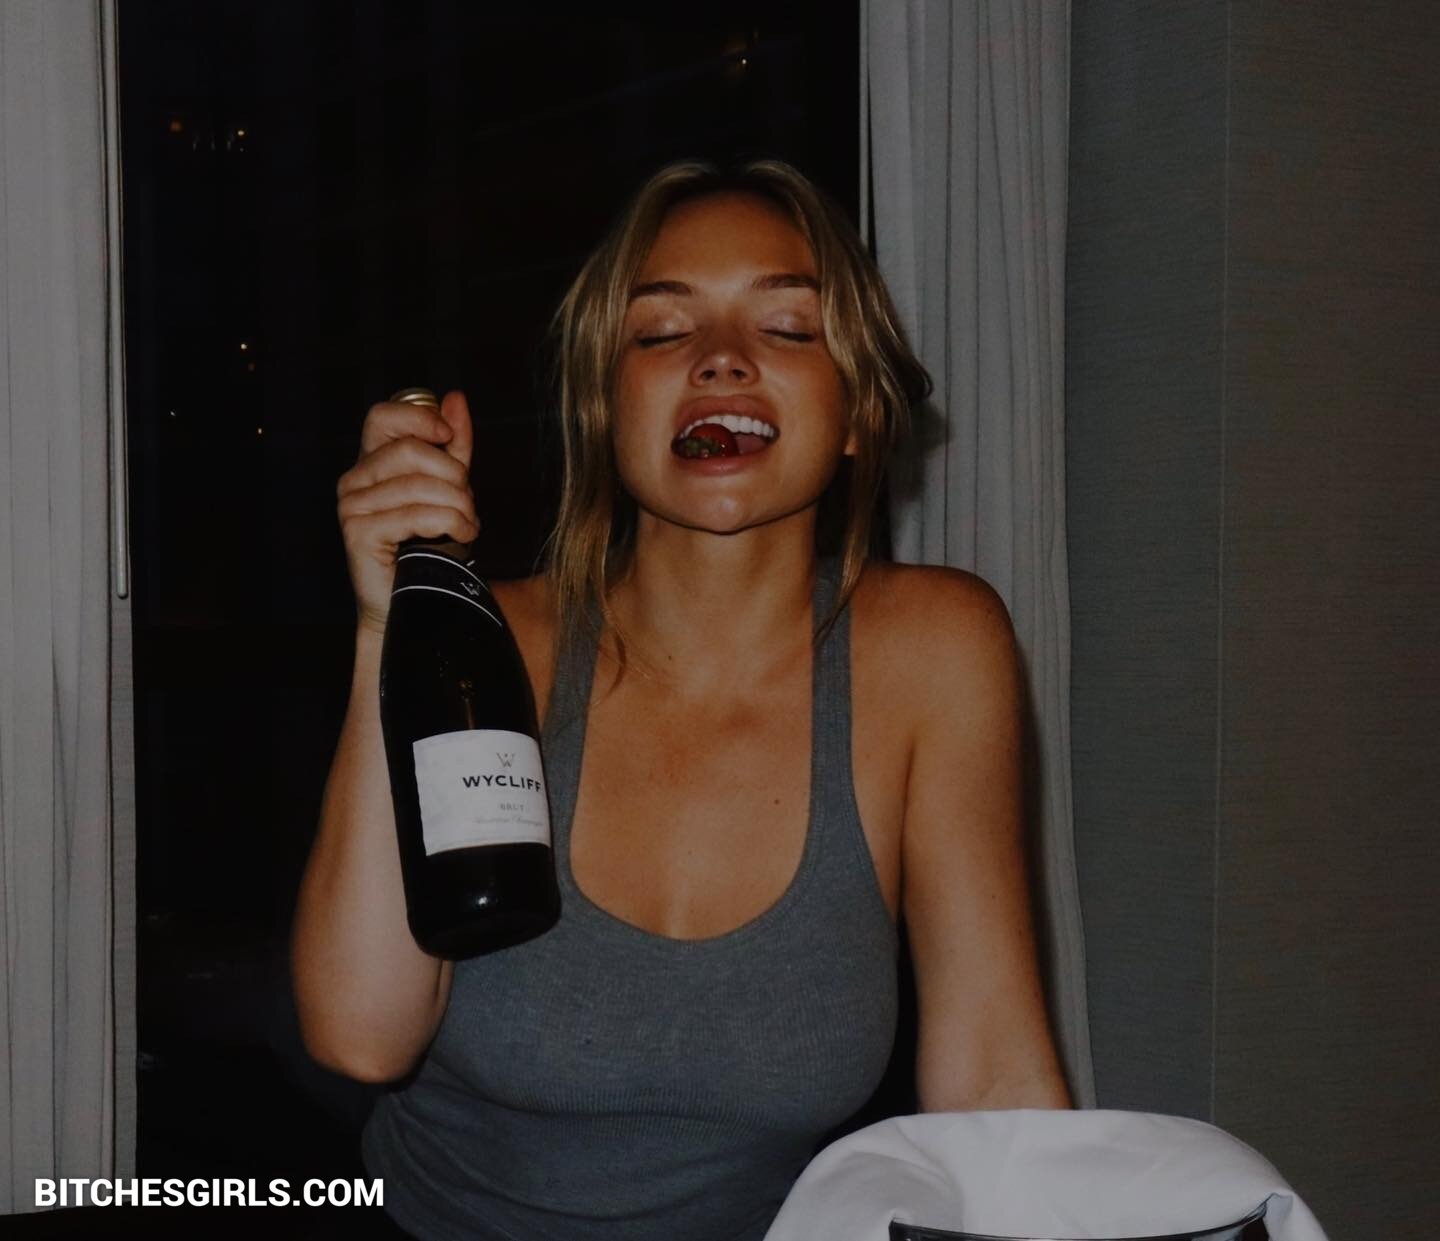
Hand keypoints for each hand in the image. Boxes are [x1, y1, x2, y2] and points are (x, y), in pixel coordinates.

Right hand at [337, 390, 477, 634]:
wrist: (414, 600)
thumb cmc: (428, 544)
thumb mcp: (447, 486)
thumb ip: (451, 445)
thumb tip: (455, 398)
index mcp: (370, 461)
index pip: (384, 415)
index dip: (419, 418)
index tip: (447, 436)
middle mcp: (354, 479)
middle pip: (410, 450)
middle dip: (453, 475)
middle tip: (469, 503)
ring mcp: (351, 506)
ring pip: (418, 485)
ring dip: (458, 505)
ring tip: (468, 524)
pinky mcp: (358, 533)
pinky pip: (415, 514)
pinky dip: (450, 523)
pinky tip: (463, 536)